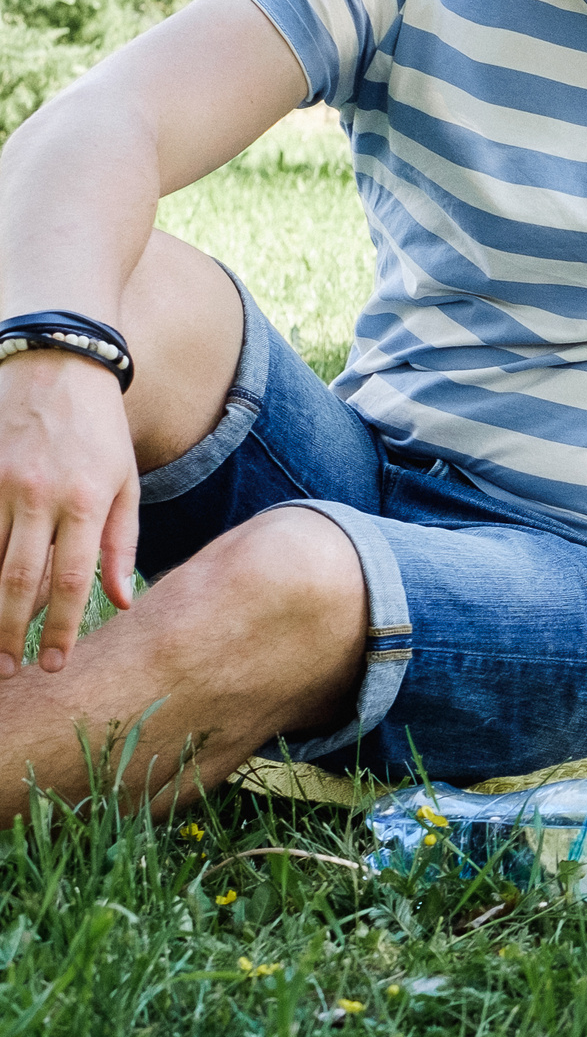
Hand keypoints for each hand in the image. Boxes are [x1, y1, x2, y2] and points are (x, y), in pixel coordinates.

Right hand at [0, 351, 139, 674]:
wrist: (57, 365)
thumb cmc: (99, 431)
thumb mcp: (126, 482)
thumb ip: (122, 544)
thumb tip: (122, 601)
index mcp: (86, 502)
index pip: (71, 582)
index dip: (60, 629)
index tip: (54, 664)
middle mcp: (38, 497)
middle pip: (16, 581)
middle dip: (10, 633)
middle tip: (10, 670)